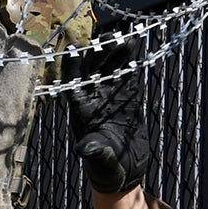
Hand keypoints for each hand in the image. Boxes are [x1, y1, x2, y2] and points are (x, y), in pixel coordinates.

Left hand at [64, 40, 150, 195]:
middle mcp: (93, 100)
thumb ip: (94, 151)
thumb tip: (84, 148)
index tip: (75, 48)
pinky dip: (130, 63)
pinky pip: (128, 77)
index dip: (72, 67)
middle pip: (92, 71)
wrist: (124, 172)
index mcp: (81, 111)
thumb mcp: (101, 161)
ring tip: (123, 36)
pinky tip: (135, 46)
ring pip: (110, 70)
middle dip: (98, 54)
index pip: (72, 84)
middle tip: (107, 36)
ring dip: (115, 54)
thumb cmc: (106, 169)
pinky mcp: (127, 98)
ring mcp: (110, 97)